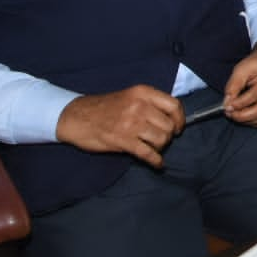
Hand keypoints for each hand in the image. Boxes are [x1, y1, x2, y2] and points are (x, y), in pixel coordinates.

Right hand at [56, 85, 183, 167]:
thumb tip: (172, 117)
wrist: (77, 117)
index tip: (178, 127)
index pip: (174, 105)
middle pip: (169, 125)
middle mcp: (139, 106)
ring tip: (154, 147)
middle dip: (168, 135)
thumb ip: (150, 103)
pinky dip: (156, 161)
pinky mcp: (123, 141)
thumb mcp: (130, 96)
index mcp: (142, 93)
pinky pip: (148, 154)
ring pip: (161, 139)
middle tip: (161, 138)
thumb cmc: (105, 107)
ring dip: (160, 147)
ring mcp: (131, 124)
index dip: (180, 119)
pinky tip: (157, 164)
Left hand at [223, 45, 256, 126]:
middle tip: (230, 114)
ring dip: (247, 120)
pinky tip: (244, 114)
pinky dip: (253, 120)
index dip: (241, 102)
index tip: (228, 106)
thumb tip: (227, 104)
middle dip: (243, 115)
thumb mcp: (242, 68)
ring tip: (235, 114)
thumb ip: (233, 85)